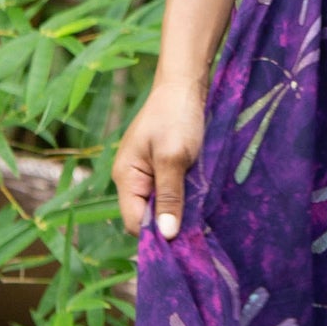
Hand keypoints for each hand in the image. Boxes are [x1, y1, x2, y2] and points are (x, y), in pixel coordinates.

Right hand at [113, 80, 205, 238]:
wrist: (184, 85)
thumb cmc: (176, 116)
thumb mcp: (174, 157)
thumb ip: (170, 196)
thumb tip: (166, 235)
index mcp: (125, 177)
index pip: (134, 222)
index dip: (157, 234)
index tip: (185, 240)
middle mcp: (130, 180)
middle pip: (145, 217)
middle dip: (169, 223)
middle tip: (198, 227)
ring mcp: (144, 174)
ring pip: (158, 206)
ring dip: (178, 210)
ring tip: (201, 212)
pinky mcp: (159, 168)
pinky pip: (166, 193)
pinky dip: (181, 198)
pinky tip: (198, 198)